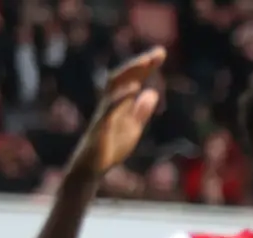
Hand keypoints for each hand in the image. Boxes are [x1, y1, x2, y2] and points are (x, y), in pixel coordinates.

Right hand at [69, 47, 163, 180]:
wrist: (91, 169)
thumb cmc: (109, 148)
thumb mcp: (132, 128)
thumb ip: (141, 111)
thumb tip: (152, 92)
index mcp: (118, 103)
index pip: (133, 79)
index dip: (146, 66)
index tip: (161, 53)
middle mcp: (109, 103)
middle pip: (122, 77)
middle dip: (139, 64)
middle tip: (157, 53)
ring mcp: (104, 113)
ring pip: (113, 87)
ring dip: (130, 73)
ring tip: (146, 62)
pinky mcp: (100, 127)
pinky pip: (109, 108)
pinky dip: (121, 96)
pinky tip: (133, 88)